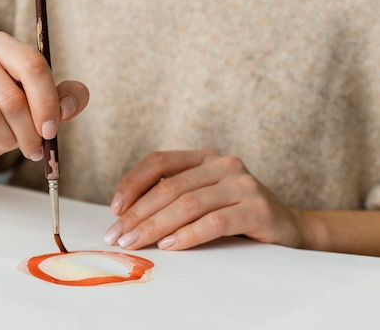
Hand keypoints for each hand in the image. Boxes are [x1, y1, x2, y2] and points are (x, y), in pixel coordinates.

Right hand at [0, 32, 88, 172]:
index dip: (47, 102)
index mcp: (0, 45)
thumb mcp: (39, 105)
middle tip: (32, 147)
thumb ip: (64, 99)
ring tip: (4, 143)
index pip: (31, 65)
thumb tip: (68, 106)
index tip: (51, 130)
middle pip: (11, 98)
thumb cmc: (3, 115)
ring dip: (4, 141)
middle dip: (27, 132)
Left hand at [103, 148, 303, 250]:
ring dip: (156, 226)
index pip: (158, 161)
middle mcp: (222, 164)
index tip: (114, 210)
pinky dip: (189, 235)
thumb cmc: (234, 214)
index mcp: (203, 157)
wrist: (288, 227)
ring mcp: (242, 184)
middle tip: (117, 236)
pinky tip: (170, 245)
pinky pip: (214, 221)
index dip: (132, 183)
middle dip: (138, 214)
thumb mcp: (202, 198)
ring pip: (188, 204)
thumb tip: (124, 216)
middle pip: (169, 187)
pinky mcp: (257, 208)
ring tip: (136, 243)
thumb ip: (172, 197)